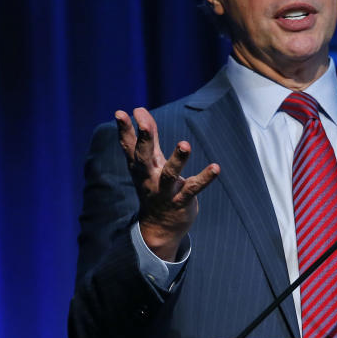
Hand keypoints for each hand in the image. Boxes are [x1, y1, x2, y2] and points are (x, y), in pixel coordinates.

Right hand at [116, 107, 219, 260]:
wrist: (159, 228)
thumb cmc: (154, 187)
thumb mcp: (150, 162)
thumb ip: (147, 136)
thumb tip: (138, 109)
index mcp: (140, 167)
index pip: (130, 146)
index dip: (124, 130)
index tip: (120, 112)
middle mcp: (149, 178)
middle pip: (144, 157)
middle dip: (144, 140)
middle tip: (143, 123)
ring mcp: (165, 191)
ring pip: (169, 174)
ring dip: (177, 159)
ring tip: (185, 144)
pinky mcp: (181, 201)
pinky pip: (193, 189)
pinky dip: (205, 178)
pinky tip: (216, 168)